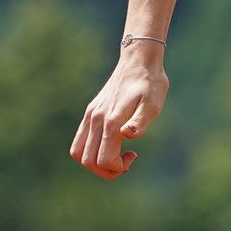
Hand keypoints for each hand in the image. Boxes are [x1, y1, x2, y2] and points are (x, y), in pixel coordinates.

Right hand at [70, 50, 167, 178]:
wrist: (138, 60)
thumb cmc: (150, 84)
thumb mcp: (153, 104)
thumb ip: (140, 121)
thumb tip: (128, 135)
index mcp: (111, 121)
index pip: (103, 160)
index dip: (118, 167)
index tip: (134, 155)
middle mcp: (95, 119)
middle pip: (87, 161)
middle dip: (107, 170)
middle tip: (127, 160)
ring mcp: (90, 116)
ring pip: (78, 152)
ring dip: (96, 162)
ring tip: (117, 155)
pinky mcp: (90, 112)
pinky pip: (80, 141)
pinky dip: (91, 151)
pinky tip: (112, 143)